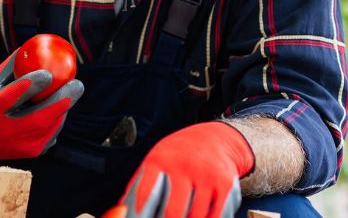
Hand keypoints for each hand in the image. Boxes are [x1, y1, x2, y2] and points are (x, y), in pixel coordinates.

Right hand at [0, 50, 83, 163]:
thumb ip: (10, 68)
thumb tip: (30, 46)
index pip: (10, 99)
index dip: (30, 86)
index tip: (48, 73)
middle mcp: (6, 131)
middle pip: (39, 118)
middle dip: (61, 101)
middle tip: (77, 84)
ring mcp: (20, 145)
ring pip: (50, 126)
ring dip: (64, 107)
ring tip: (72, 90)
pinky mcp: (33, 152)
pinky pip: (52, 132)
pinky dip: (58, 118)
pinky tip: (61, 106)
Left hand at [115, 122, 254, 217]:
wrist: (215, 137)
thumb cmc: (180, 154)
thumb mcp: (156, 160)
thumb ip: (139, 185)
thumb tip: (121, 211)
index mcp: (160, 160)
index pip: (146, 193)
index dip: (141, 214)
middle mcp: (184, 166)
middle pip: (173, 211)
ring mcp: (206, 174)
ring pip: (196, 216)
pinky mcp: (226, 183)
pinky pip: (218, 214)